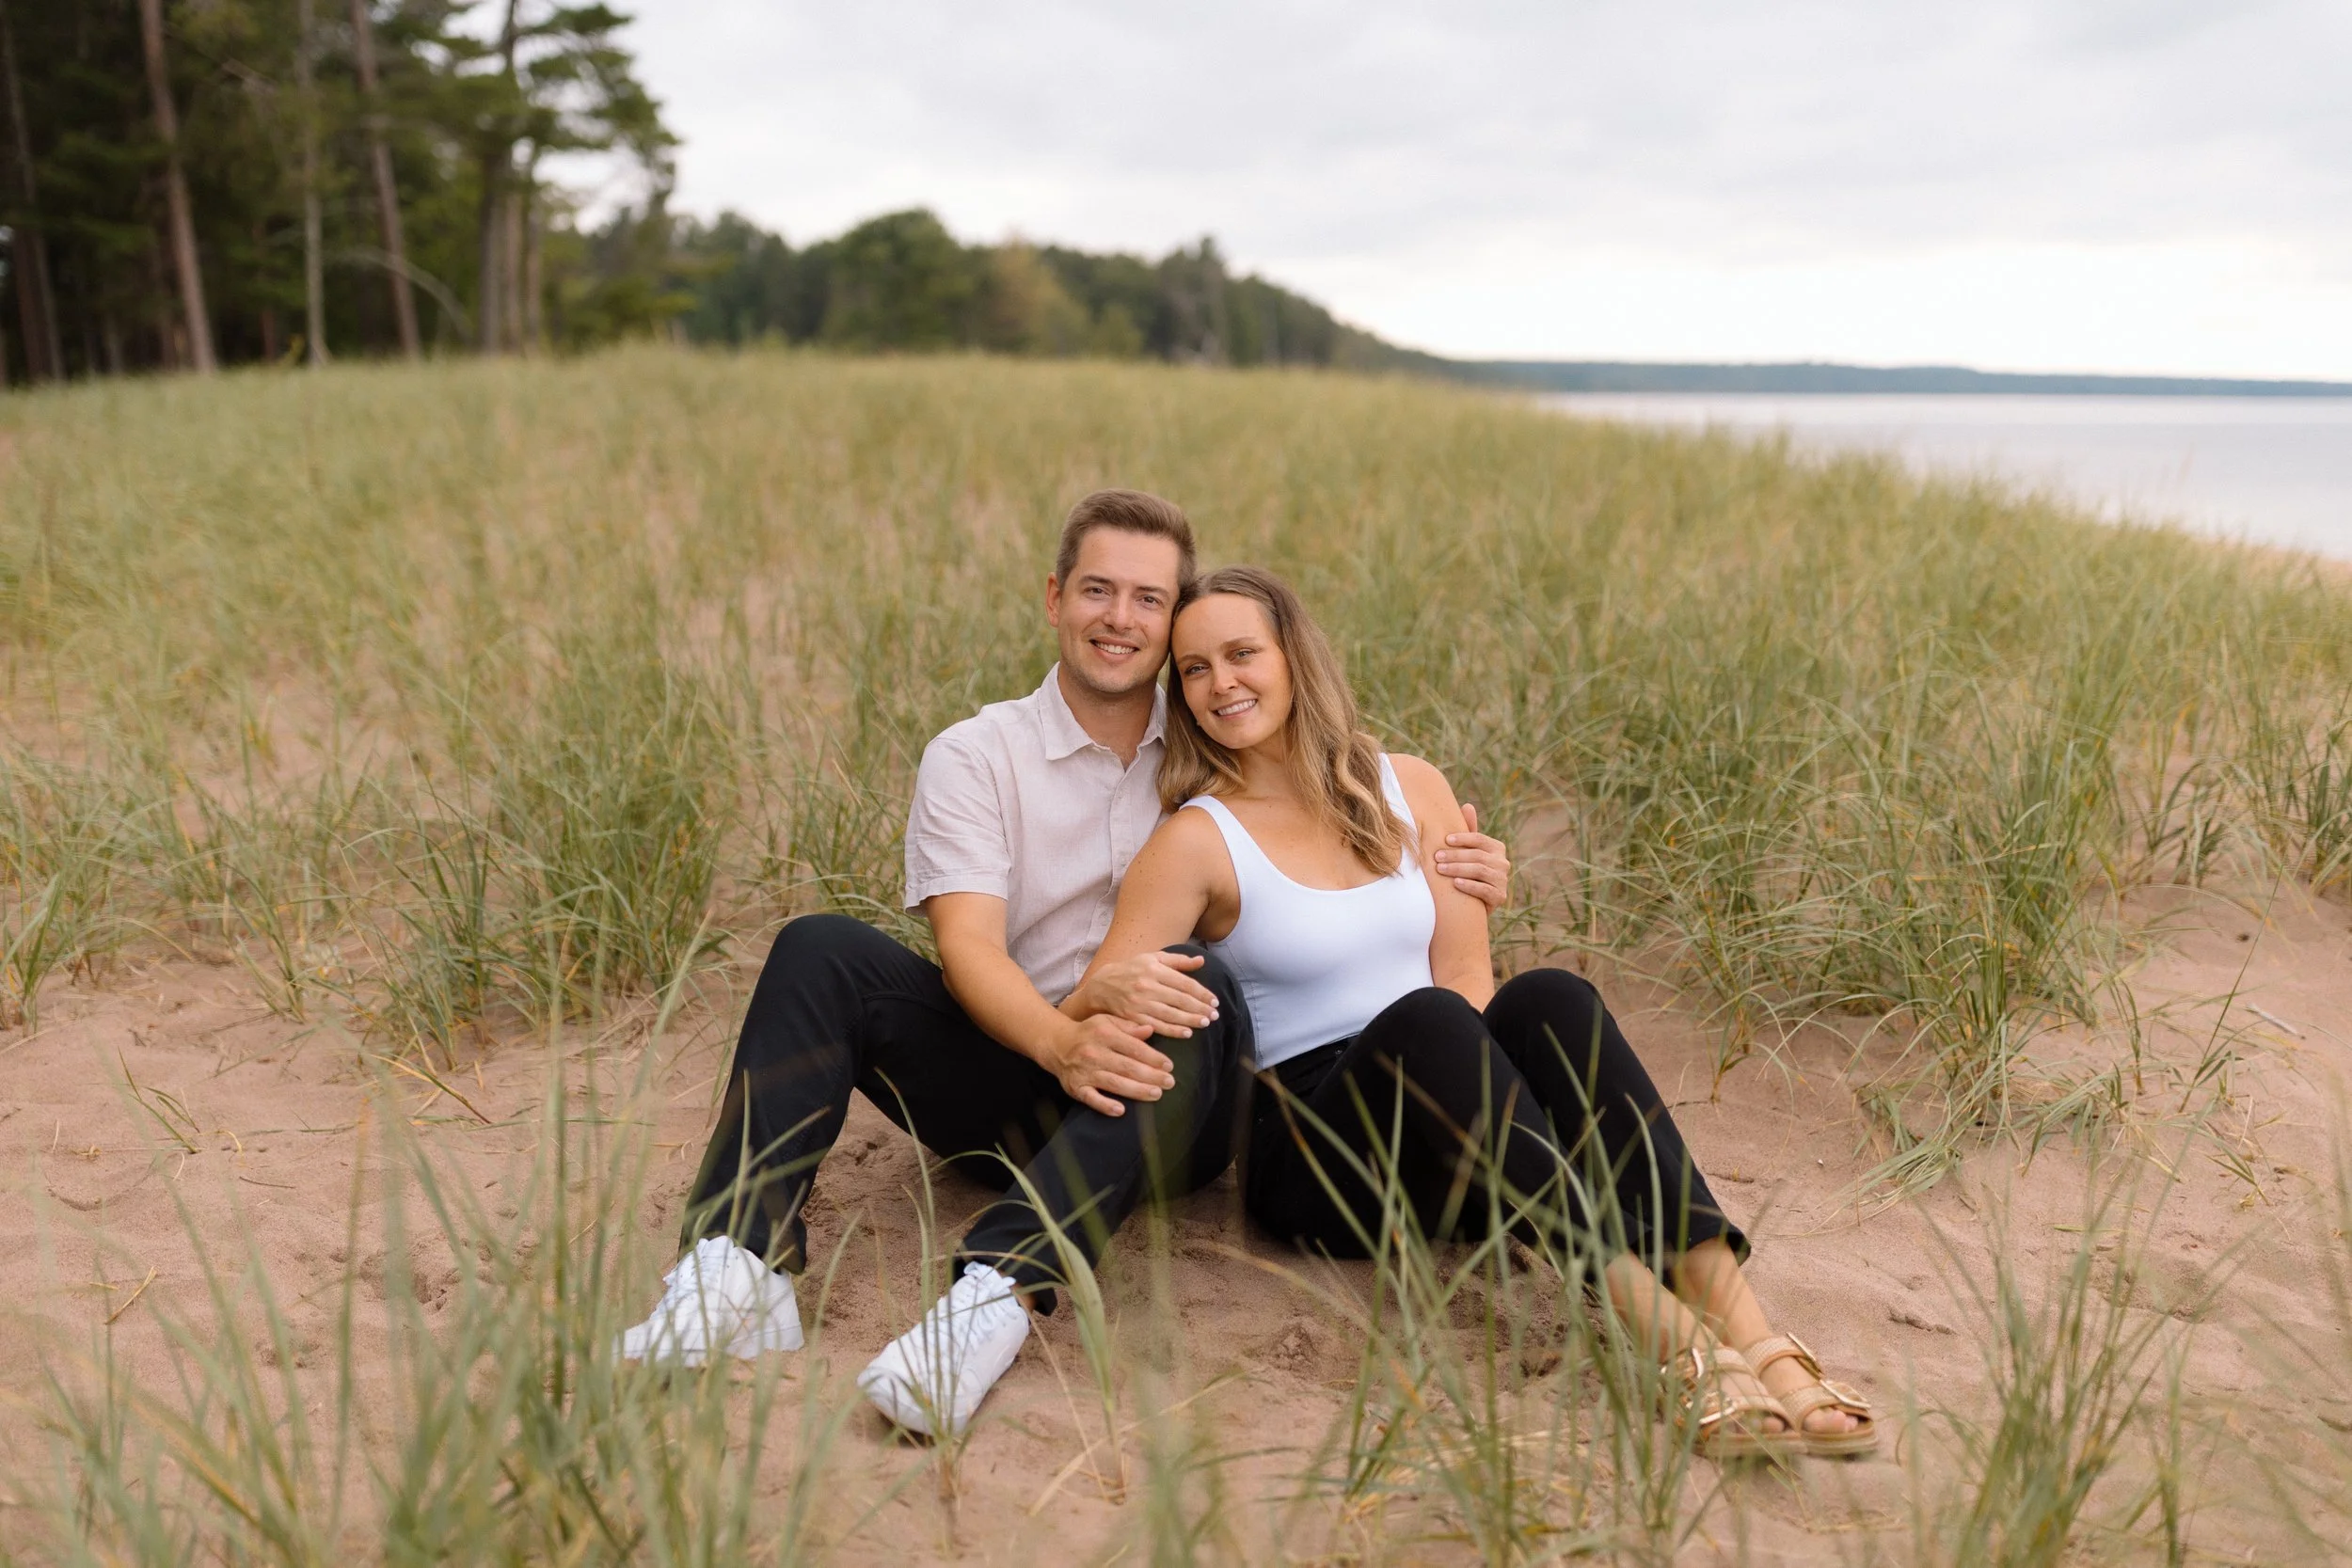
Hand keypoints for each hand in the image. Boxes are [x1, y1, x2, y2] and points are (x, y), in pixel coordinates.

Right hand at [1045, 1014, 1176, 1116]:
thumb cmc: (1089, 1033)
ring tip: (1156, 1094)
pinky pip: (1091, 1098)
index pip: (1134, 1047)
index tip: (1169, 1066)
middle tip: (1170, 1082)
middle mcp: (1094, 1052)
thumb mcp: (1108, 1022)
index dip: (1153, 1057)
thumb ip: (1129, 1027)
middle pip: (1127, 1067)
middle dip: (1151, 1076)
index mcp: (1105, 1034)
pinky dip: (1104, 1105)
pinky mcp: (1076, 1087)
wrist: (1057, 1045)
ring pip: (1114, 1083)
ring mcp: (1084, 1071)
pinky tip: (1120, 1110)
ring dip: (1137, 1090)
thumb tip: (1150, 1029)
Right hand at [1071, 950, 1219, 1035]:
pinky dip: (1173, 1030)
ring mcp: (1139, 1003)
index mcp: (1154, 969)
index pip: (1184, 983)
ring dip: (1191, 1020)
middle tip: (1215, 1015)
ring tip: (1205, 1022)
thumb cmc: (1131, 970)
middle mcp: (1147, 985)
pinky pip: (1158, 1026)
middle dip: (1200, 1008)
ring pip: (1171, 1014)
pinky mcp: (1133, 1017)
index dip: (1202, 993)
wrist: (1101, 987)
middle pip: (1180, 999)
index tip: (1214, 1001)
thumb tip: (1201, 960)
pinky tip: (1187, 1033)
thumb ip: (1178, 960)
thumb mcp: (1152, 958)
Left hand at [1434, 802, 1511, 910]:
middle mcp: (1503, 863)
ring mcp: (1503, 880)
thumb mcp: (1467, 852)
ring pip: (1480, 871)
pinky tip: (1455, 883)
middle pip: (1478, 855)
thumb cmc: (1466, 871)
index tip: (1445, 840)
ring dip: (1458, 869)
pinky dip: (1469, 885)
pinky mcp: (1499, 897)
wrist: (1471, 904)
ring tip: (1440, 869)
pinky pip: (1484, 889)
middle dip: (1455, 855)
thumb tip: (1468, 805)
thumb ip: (1468, 831)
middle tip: (1436, 857)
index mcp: (1497, 848)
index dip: (1463, 838)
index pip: (1480, 839)